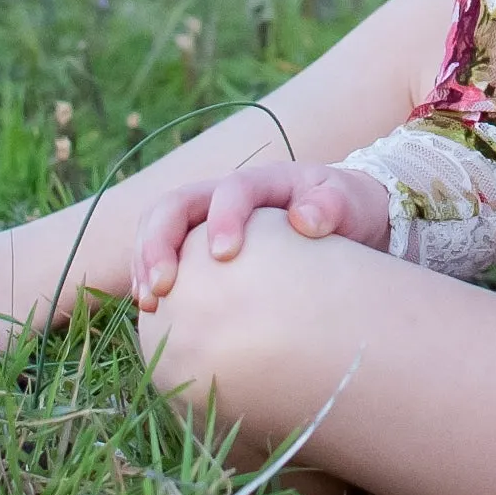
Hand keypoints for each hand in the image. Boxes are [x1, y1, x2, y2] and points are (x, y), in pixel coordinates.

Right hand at [130, 160, 389, 303]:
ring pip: (158, 226)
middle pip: (175, 204)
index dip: (222, 217)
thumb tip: (305, 221)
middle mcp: (224, 195)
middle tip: (162, 287)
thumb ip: (333, 205)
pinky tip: (155, 312)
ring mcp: (206, 220)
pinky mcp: (197, 247)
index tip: (225, 255)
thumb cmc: (348, 211)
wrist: (346, 221)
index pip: (232, 189)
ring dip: (145, 260)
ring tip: (150, 302)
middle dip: (160, 242)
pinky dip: (151, 278)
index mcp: (263, 182)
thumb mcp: (351, 202)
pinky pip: (163, 255)